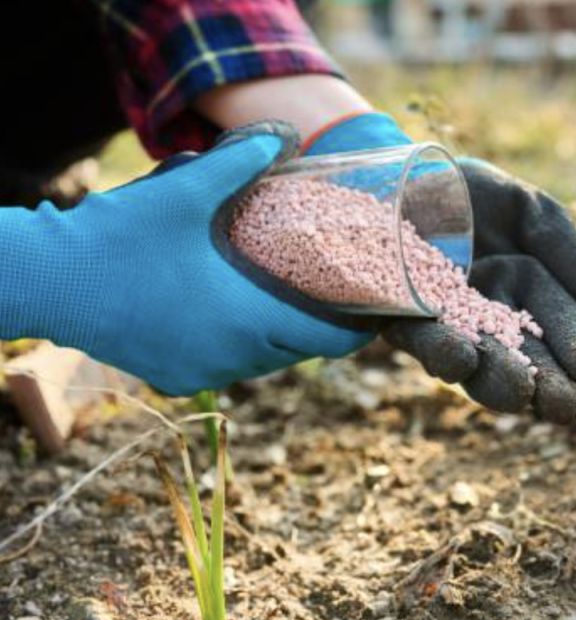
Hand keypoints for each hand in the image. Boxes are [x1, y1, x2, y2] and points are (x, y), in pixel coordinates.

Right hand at [0, 123, 372, 394]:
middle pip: (298, 351)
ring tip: (289, 300)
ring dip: (280, 336)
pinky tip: (236, 315)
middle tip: (332, 294)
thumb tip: (285, 134)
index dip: (358, 329)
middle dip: (320, 328)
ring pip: (264, 361)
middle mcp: (231, 356)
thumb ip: (239, 162)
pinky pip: (229, 365)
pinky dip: (243, 344)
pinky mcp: (175, 375)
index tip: (375, 312)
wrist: (46, 280)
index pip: (327, 340)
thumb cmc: (117, 238)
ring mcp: (201, 372)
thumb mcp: (184, 191)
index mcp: (246, 319)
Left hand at [306, 114, 575, 422]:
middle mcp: (485, 319)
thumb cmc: (469, 194)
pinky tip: (463, 358)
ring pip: (474, 362)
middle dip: (544, 383)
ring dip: (497, 379)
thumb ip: (567, 250)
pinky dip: (441, 351)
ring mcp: (443, 324)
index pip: (558, 330)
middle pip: (521, 358)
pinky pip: (420, 339)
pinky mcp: (396, 318)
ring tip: (521, 391)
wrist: (397, 175)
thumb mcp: (528, 212)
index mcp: (525, 295)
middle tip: (566, 406)